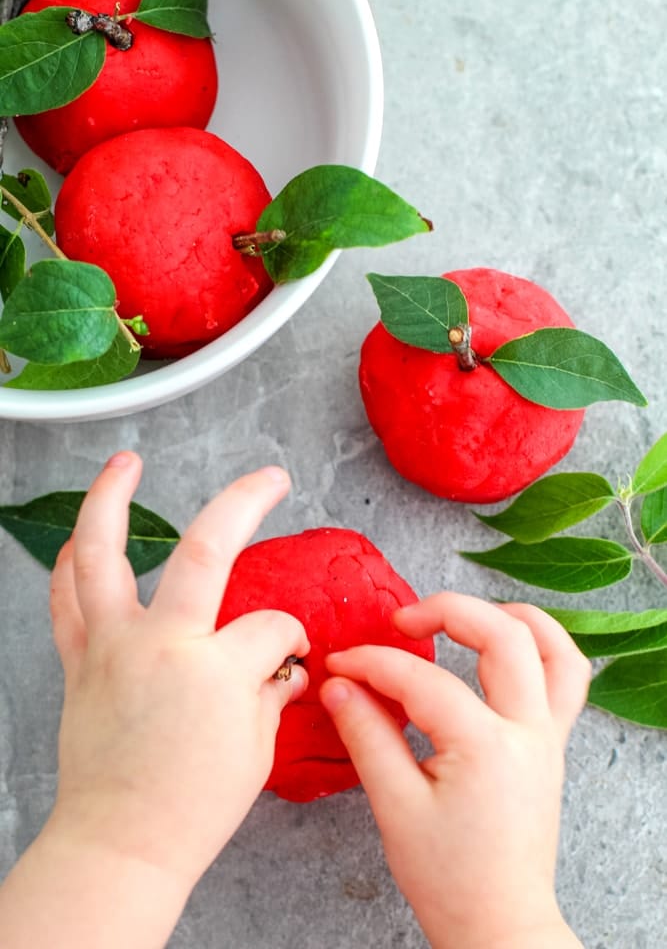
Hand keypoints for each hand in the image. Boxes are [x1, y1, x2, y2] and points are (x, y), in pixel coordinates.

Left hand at [47, 452, 308, 886]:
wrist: (122, 843)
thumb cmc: (190, 808)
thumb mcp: (257, 749)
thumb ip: (272, 688)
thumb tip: (285, 660)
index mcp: (215, 669)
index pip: (272, 626)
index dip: (292, 637)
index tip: (294, 652)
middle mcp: (161, 643)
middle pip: (207, 549)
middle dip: (245, 502)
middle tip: (268, 479)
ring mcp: (113, 645)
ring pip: (102, 554)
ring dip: (111, 499)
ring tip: (124, 462)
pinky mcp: (81, 660)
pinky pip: (65, 600)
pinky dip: (68, 564)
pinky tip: (77, 540)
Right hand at [320, 593, 589, 948]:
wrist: (499, 924)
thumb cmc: (450, 879)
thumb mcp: (394, 807)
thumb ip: (367, 736)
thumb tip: (340, 686)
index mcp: (485, 747)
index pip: (422, 680)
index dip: (373, 664)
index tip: (340, 665)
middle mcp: (527, 732)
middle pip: (503, 636)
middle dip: (448, 611)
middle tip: (403, 622)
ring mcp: (548, 737)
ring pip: (553, 649)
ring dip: (510, 617)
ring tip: (465, 615)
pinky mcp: (552, 746)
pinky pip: (567, 680)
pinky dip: (542, 648)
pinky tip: (507, 646)